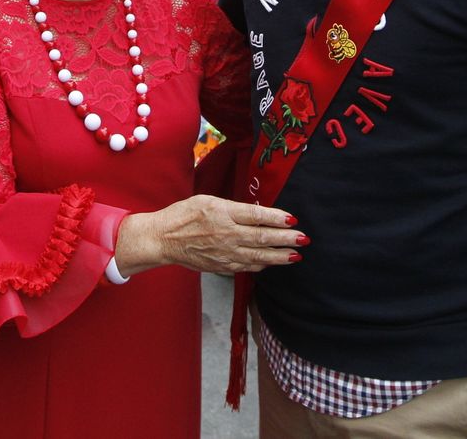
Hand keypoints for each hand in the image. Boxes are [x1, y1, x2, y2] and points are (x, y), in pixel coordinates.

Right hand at [114, 195, 301, 276]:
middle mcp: (226, 235)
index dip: (277, 218)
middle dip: (286, 239)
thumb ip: (233, 208)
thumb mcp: (207, 200)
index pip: (256, 216)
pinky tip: (272, 263)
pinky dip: (262, 266)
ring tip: (296, 255)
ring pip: (258, 257)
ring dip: (280, 257)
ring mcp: (225, 253)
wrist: (163, 239)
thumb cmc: (183, 215)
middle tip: (303, 238)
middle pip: (262, 238)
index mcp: (223, 213)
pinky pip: (246, 267)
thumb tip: (258, 214)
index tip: (293, 219)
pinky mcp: (221, 267)